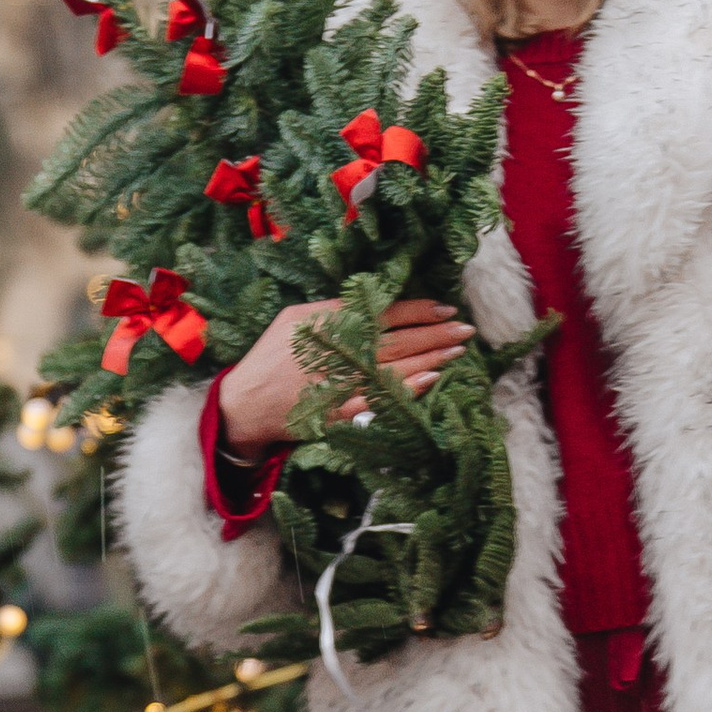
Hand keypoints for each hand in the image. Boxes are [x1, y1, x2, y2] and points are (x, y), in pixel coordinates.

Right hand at [218, 294, 473, 456]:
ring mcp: (342, 383)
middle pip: (398, 340)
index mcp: (328, 324)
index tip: (445, 308)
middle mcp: (338, 351)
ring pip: (397, 367)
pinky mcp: (343, 411)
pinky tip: (432, 380)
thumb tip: (368, 300)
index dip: (418, 310)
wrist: (245, 406)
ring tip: (459, 350)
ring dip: (432, 358)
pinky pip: (383, 398)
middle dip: (436, 333)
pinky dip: (408, 389)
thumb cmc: (270, 357)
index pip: (383, 313)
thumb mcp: (294, 319)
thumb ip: (332, 309)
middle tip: (467, 329)